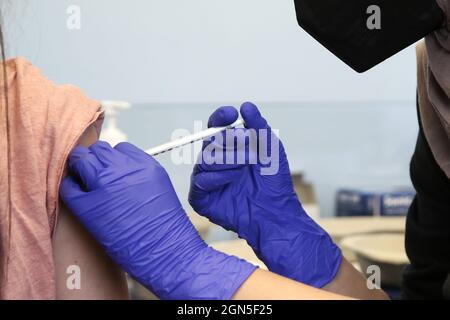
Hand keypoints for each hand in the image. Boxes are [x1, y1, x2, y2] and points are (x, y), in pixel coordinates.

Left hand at [60, 141, 255, 299]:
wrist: (166, 253)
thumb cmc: (165, 227)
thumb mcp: (160, 188)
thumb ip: (139, 173)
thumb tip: (117, 169)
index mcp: (145, 165)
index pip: (120, 148)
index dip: (113, 159)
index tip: (111, 169)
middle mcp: (125, 170)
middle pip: (99, 150)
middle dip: (95, 160)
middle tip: (94, 174)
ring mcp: (105, 186)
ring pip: (81, 161)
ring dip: (80, 169)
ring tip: (84, 183)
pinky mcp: (88, 206)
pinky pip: (69, 187)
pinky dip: (70, 188)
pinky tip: (78, 196)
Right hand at [189, 102, 341, 287]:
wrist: (275, 212)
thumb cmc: (273, 182)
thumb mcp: (270, 149)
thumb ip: (259, 126)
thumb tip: (246, 105)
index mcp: (229, 148)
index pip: (215, 127)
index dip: (220, 118)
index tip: (231, 114)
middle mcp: (215, 161)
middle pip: (209, 141)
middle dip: (229, 140)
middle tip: (249, 146)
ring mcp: (208, 179)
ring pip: (205, 159)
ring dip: (228, 160)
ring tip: (245, 167)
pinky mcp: (202, 198)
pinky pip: (199, 181)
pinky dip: (216, 177)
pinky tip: (234, 179)